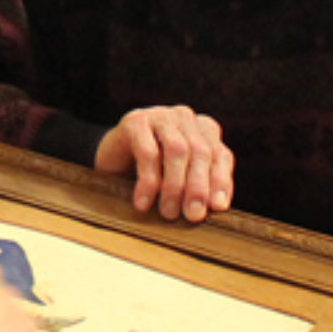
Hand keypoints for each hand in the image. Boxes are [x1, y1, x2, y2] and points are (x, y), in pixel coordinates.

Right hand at [94, 105, 234, 221]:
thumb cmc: (152, 171)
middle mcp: (185, 118)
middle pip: (200, 152)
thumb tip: (217, 205)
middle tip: (193, 215)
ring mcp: (160, 116)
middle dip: (198, 187)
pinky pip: (147, 152)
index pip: (220, 155)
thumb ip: (201, 185)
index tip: (217, 207)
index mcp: (204, 129)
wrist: (112, 159)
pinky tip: (143, 202)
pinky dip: (148, 181)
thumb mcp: (181, 178)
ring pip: (177, 150)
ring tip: (168, 212)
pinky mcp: (135, 121)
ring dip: (175, 185)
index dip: (221, 181)